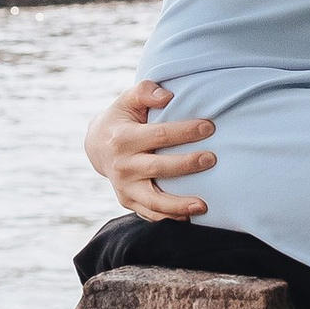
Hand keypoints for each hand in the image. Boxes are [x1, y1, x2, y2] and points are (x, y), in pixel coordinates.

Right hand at [85, 77, 217, 221]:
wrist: (97, 146)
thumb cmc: (122, 118)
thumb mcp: (127, 99)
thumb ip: (145, 91)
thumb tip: (167, 97)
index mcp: (122, 139)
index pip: (159, 135)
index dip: (185, 131)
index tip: (210, 127)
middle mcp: (122, 166)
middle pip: (158, 167)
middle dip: (187, 164)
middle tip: (212, 159)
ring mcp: (124, 187)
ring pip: (153, 200)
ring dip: (179, 205)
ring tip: (204, 205)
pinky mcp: (128, 201)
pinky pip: (150, 214)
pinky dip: (169, 217)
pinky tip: (190, 216)